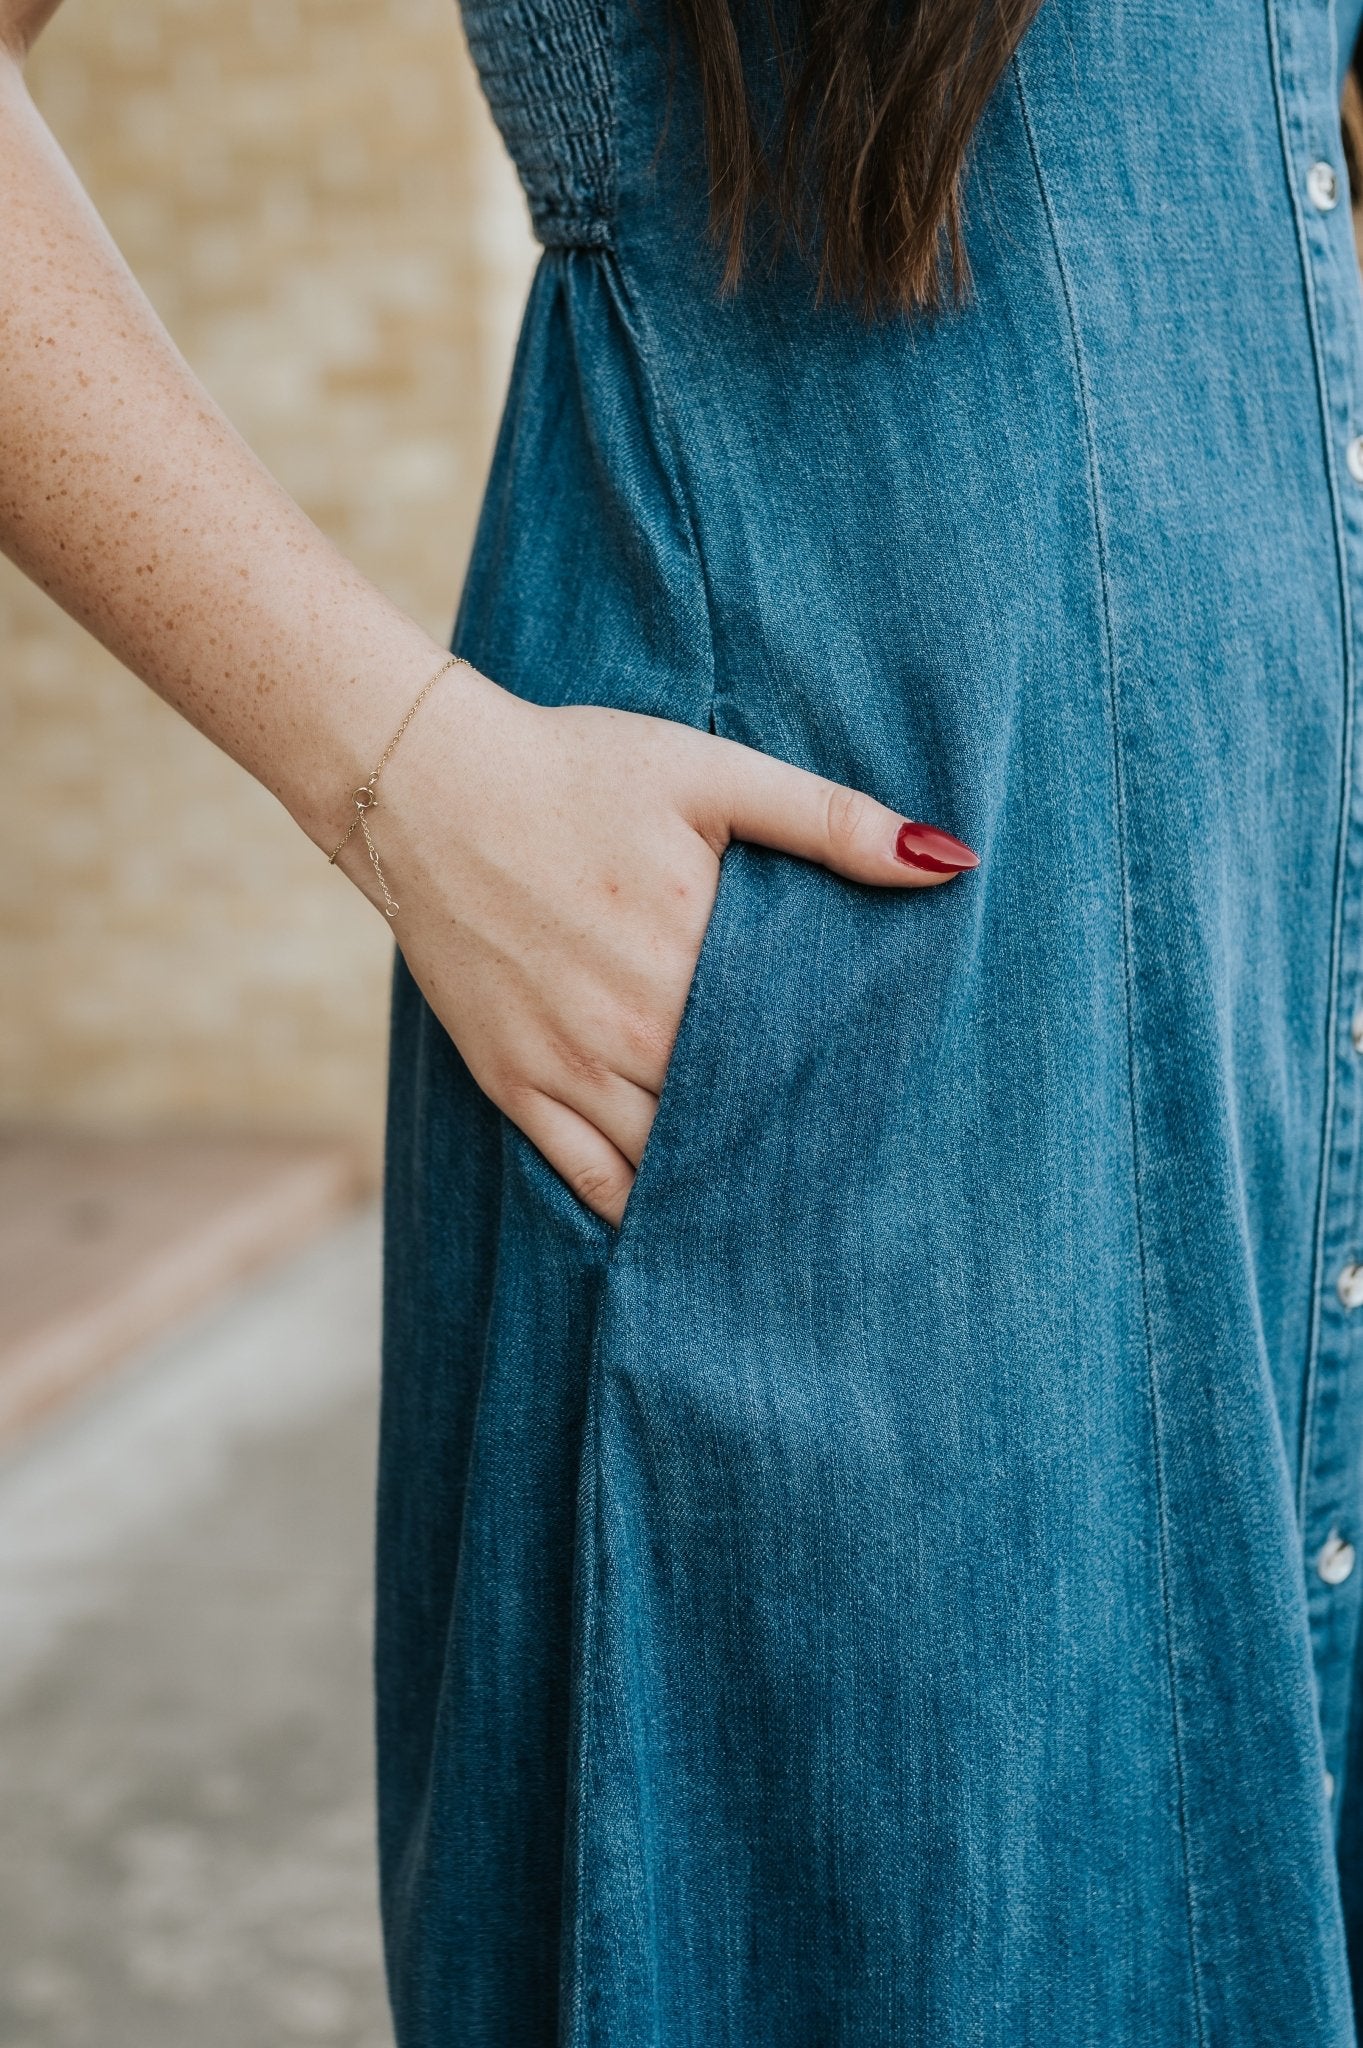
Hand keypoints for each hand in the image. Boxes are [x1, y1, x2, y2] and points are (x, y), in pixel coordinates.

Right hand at [338, 666, 978, 1228]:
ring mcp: (567, 1064)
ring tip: (784, 1208)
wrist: (424, 784)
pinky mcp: (512, 1082)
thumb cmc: (575, 769)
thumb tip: (949, 861)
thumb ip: (829, 822)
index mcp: (694, 954)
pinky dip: (638, 1208)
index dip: (849, 1085)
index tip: (892, 1109)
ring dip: (725, 1183)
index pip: (800, 1051)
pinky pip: (588, 1178)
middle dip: (795, 1144)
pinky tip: (683, 1219)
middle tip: (855, 1175)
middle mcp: (633, 1027)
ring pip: (670, 1162)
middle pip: (741, 1118)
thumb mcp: (710, 773)